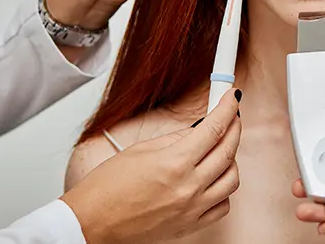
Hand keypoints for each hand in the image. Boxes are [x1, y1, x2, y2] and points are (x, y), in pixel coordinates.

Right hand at [62, 88, 242, 243]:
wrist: (90, 223)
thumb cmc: (106, 189)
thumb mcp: (141, 150)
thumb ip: (177, 138)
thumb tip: (201, 128)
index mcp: (174, 163)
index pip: (215, 127)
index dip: (227, 108)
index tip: (231, 98)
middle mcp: (188, 187)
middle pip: (228, 150)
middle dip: (234, 126)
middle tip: (231, 116)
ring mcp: (191, 210)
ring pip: (232, 179)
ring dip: (231, 159)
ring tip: (219, 148)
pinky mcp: (189, 227)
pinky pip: (222, 206)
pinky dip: (223, 190)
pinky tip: (212, 179)